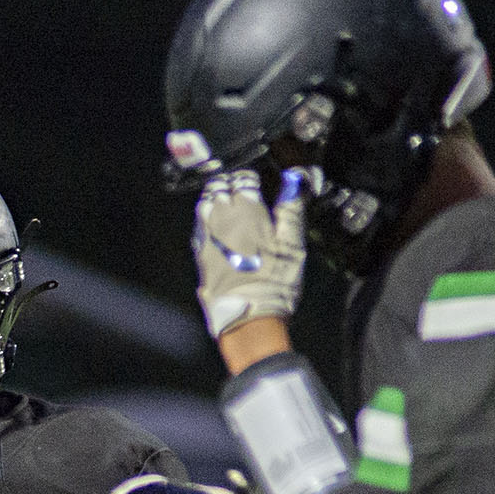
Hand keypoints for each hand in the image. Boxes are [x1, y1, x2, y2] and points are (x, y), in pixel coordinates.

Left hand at [190, 169, 308, 340]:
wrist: (247, 316)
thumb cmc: (274, 281)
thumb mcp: (292, 242)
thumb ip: (291, 206)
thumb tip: (296, 177)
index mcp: (246, 210)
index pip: (243, 180)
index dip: (250, 178)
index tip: (255, 181)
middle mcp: (221, 219)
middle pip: (220, 189)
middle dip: (229, 185)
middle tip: (239, 187)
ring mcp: (207, 236)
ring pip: (205, 205)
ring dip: (214, 199)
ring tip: (225, 201)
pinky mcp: (200, 254)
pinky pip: (199, 226)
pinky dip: (206, 219)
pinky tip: (215, 225)